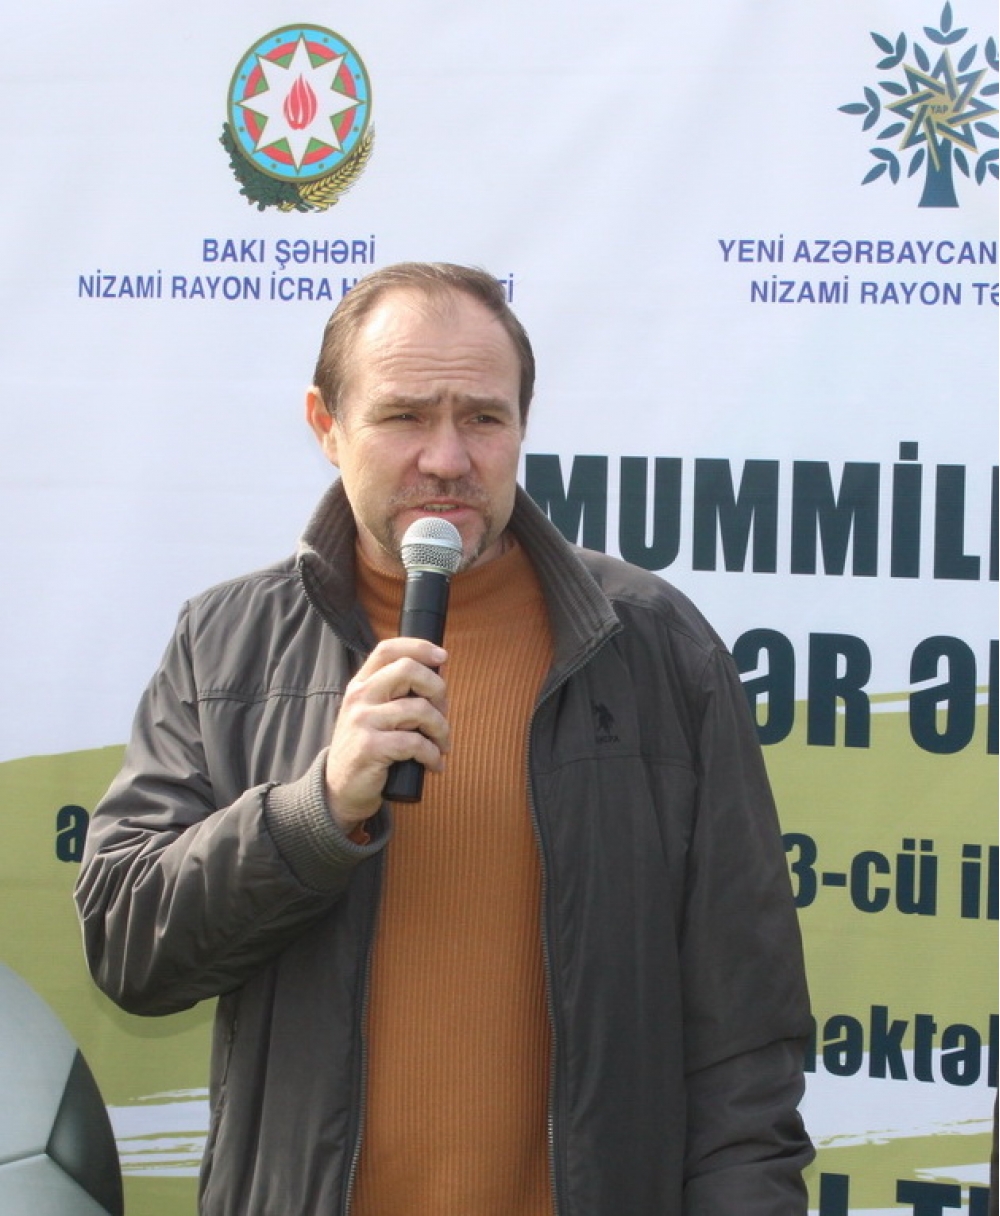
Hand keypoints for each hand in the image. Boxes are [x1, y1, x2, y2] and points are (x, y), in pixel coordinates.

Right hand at [323, 638, 448, 833]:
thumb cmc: (368, 749)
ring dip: (441, 729)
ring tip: (443, 745)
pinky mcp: (370, 747)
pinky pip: (415, 743)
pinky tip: (435, 764)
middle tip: (444, 711)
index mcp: (361, 684)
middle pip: (407, 670)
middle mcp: (359, 697)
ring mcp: (362, 721)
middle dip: (437, 688)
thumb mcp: (374, 714)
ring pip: (419, 709)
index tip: (443, 657)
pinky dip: (433, 754)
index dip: (419, 647)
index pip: (387, 650)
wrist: (340, 790)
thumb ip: (397, 694)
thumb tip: (440, 674)